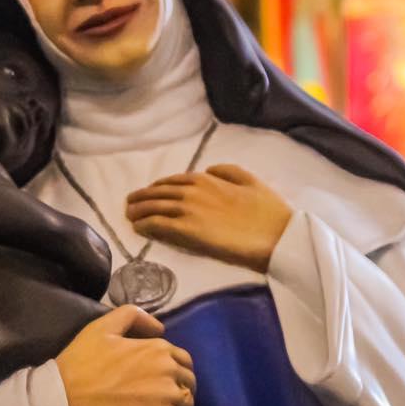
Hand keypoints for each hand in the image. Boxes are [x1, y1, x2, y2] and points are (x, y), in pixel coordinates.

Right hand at [55, 305, 195, 405]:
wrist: (63, 398)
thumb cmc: (80, 361)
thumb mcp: (102, 326)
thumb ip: (132, 316)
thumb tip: (159, 328)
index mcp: (156, 347)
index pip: (183, 358)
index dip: (178, 368)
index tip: (170, 377)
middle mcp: (166, 368)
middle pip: (189, 380)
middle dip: (184, 388)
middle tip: (173, 397)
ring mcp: (164, 394)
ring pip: (188, 402)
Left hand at [125, 164, 292, 273]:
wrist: (275, 235)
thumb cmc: (268, 211)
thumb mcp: (251, 181)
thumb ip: (228, 171)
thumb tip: (210, 170)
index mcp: (208, 179)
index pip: (173, 181)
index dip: (159, 187)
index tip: (151, 193)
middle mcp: (193, 191)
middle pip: (158, 193)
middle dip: (142, 197)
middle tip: (131, 203)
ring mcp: (188, 211)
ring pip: (153, 207)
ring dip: (138, 210)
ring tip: (129, 215)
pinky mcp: (186, 231)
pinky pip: (156, 225)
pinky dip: (144, 225)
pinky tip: (138, 228)